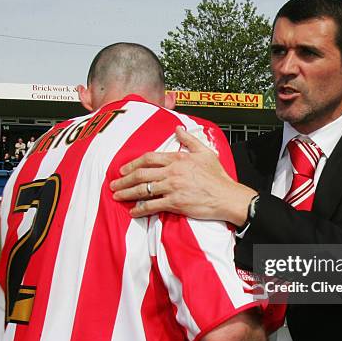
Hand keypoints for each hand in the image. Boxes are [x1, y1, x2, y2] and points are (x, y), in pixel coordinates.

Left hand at [110, 127, 255, 225]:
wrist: (227, 196)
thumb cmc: (218, 176)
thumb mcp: (206, 152)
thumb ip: (189, 140)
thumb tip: (178, 129)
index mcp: (178, 159)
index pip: (149, 158)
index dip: (133, 163)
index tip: (123, 169)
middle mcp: (172, 172)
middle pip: (141, 174)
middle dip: (124, 179)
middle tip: (114, 184)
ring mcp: (172, 188)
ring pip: (143, 190)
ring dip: (127, 193)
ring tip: (117, 196)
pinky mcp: (175, 203)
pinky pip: (152, 206)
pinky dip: (140, 209)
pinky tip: (133, 211)